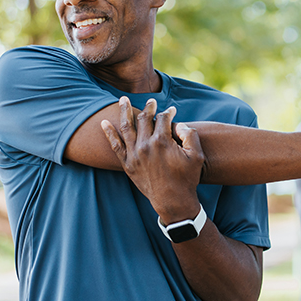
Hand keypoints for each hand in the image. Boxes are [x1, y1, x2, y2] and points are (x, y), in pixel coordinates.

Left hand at [101, 97, 204, 221]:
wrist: (173, 201)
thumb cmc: (187, 178)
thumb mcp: (196, 155)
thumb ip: (190, 135)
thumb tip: (179, 124)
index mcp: (163, 142)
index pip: (163, 118)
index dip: (168, 112)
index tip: (172, 111)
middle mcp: (146, 145)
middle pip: (144, 119)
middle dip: (149, 107)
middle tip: (151, 101)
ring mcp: (134, 155)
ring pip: (127, 127)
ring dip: (124, 111)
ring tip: (122, 100)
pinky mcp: (128, 164)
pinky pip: (115, 145)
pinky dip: (109, 133)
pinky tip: (104, 122)